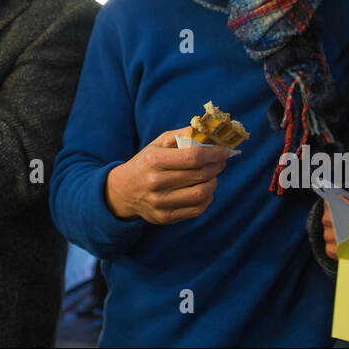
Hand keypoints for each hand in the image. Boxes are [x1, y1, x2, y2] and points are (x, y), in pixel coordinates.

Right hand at [104, 127, 230, 224]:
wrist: (124, 191)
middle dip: (217, 166)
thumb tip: (207, 130)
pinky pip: (197, 209)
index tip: (225, 151)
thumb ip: (182, 135)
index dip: (213, 154)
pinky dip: (207, 198)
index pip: (193, 157)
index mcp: (153, 160)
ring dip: (214, 182)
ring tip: (212, 175)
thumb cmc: (146, 162)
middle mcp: (155, 182)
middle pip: (199, 175)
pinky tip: (205, 189)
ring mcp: (160, 202)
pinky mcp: (165, 217)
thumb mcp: (158, 143)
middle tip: (221, 161)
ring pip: (201, 194)